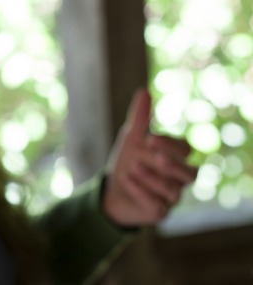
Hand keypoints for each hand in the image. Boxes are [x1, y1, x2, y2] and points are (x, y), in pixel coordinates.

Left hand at [102, 88, 197, 226]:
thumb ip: (139, 118)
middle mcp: (178, 179)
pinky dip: (141, 192)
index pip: (185, 150)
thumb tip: (144, 90)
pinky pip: (156, 205)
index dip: (171, 144)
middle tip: (156, 155)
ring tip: (132, 167)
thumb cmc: (128, 162)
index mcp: (176, 158)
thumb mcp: (131, 139)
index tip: (150, 137)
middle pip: (191, 174)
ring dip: (152, 178)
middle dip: (174, 165)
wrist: (111, 190)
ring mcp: (170, 198)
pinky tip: (127, 180)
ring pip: (174, 191)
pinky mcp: (158, 213)